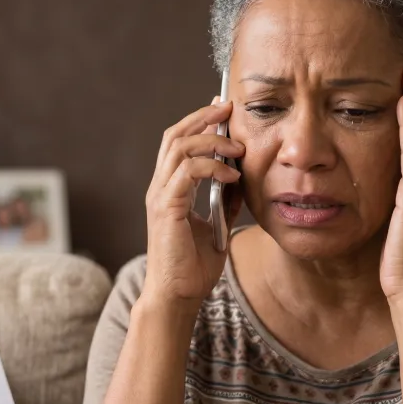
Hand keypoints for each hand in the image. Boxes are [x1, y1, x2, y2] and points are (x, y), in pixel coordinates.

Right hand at [142, 99, 244, 309]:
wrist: (178, 296)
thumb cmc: (193, 267)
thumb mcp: (217, 226)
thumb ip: (226, 200)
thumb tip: (243, 178)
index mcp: (169, 189)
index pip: (178, 142)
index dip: (198, 122)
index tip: (223, 110)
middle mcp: (160, 187)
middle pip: (174, 135)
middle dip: (202, 117)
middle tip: (228, 107)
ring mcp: (160, 196)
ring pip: (179, 148)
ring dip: (211, 140)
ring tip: (237, 146)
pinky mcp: (166, 208)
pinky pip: (188, 173)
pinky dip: (212, 167)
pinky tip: (232, 175)